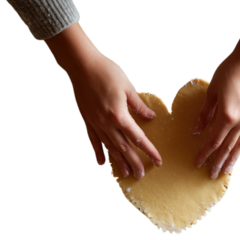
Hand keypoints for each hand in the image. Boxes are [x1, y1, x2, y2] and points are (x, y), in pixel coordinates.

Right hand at [44, 22, 161, 178]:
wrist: (81, 64)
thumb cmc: (106, 71)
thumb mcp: (128, 86)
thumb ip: (139, 105)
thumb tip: (150, 117)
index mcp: (119, 115)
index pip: (138, 138)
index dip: (149, 150)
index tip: (158, 161)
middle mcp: (106, 124)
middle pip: (123, 147)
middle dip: (133, 162)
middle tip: (141, 175)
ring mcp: (95, 123)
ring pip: (109, 147)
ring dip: (118, 161)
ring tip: (125, 174)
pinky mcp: (86, 120)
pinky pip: (92, 140)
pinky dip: (97, 152)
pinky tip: (101, 163)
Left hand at [192, 36, 239, 178]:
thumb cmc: (230, 71)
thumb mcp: (212, 91)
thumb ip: (205, 113)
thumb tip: (197, 131)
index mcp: (227, 116)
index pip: (213, 141)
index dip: (205, 153)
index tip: (198, 163)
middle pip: (227, 147)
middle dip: (218, 162)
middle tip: (211, 175)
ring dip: (232, 160)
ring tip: (226, 172)